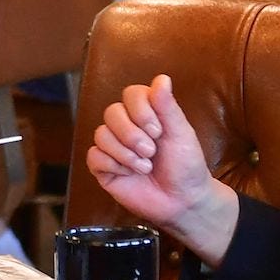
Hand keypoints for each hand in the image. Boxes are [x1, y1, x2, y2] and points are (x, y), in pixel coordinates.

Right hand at [87, 74, 239, 265]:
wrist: (182, 202)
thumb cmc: (185, 165)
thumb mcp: (181, 133)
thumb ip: (167, 106)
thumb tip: (162, 78)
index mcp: (146, 113)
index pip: (131, 94)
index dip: (141, 110)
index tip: (159, 131)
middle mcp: (127, 126)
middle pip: (111, 112)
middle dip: (132, 134)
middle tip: (151, 151)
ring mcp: (114, 147)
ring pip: (101, 134)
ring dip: (125, 153)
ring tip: (145, 167)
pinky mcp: (104, 168)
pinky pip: (94, 156)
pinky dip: (113, 165)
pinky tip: (129, 175)